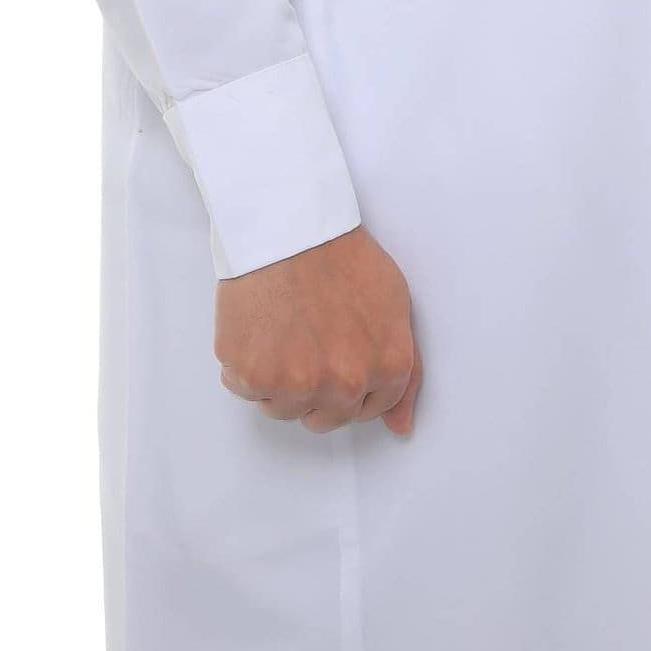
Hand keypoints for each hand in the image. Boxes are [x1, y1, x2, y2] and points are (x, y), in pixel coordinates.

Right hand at [215, 223, 421, 434]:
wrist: (288, 223)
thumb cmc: (339, 253)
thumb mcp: (394, 303)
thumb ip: (405, 372)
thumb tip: (400, 428)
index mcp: (387, 367)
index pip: (369, 410)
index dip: (350, 382)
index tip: (336, 355)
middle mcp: (345, 383)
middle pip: (324, 417)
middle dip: (315, 386)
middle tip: (307, 336)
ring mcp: (296, 384)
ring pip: (282, 408)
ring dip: (278, 378)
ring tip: (283, 325)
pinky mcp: (252, 376)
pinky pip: (245, 389)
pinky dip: (246, 364)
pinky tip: (259, 324)